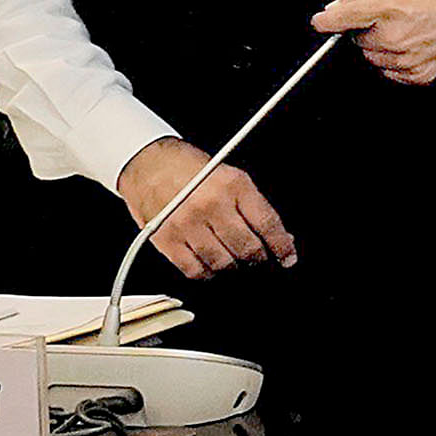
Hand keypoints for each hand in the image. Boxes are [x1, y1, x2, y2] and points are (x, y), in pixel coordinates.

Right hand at [118, 136, 293, 276]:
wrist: (148, 163)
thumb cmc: (190, 169)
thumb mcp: (231, 176)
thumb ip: (255, 207)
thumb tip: (279, 236)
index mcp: (233, 186)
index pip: (267, 224)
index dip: (281, 246)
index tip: (288, 257)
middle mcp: (211, 204)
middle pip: (247, 247)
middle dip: (258, 259)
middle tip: (259, 258)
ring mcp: (186, 223)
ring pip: (222, 262)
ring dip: (233, 266)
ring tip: (234, 259)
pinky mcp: (165, 239)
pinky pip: (194, 269)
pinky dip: (207, 272)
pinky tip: (211, 264)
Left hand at [310, 0, 435, 86]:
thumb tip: (335, 9)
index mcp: (388, 7)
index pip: (338, 20)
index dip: (326, 21)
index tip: (322, 22)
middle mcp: (394, 36)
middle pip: (355, 40)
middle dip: (366, 29)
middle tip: (392, 18)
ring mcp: (405, 58)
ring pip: (371, 57)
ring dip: (380, 46)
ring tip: (407, 30)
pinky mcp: (417, 74)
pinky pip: (388, 71)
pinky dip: (395, 60)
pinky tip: (414, 44)